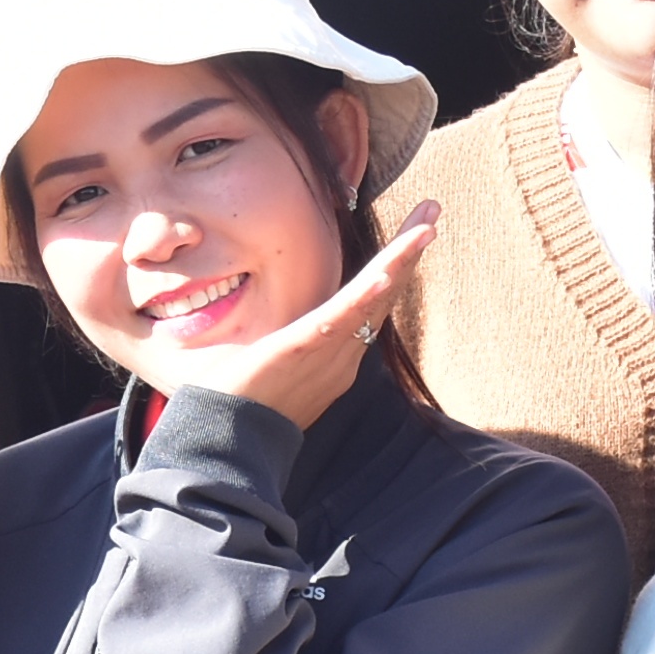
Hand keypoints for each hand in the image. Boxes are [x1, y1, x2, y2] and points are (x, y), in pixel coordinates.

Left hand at [162, 200, 438, 430]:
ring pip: (372, 300)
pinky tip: (384, 274)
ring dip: (400, 261)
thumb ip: (283, 341)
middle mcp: (342, 355)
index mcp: (335, 356)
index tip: (414, 234)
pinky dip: (364, 297)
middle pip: (383, 294)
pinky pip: (340, 321)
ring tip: (425, 226)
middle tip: (432, 209)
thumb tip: (276, 324)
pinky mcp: (302, 350)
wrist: (222, 444)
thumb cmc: (238, 408)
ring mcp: (327, 353)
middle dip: (410, 251)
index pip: (371, 304)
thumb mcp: (270, 365)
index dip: (394, 268)